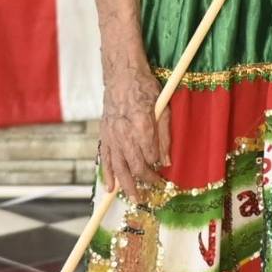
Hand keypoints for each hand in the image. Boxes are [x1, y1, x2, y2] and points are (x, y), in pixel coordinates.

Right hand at [97, 55, 169, 198]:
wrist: (121, 73)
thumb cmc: (144, 86)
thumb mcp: (162, 107)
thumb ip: (165, 135)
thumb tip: (166, 160)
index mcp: (141, 125)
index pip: (150, 157)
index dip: (157, 169)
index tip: (164, 175)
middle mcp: (124, 133)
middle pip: (134, 165)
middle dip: (144, 181)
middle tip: (152, 192)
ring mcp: (112, 135)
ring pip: (118, 166)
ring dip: (126, 185)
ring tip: (133, 199)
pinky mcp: (104, 133)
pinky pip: (105, 157)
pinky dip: (107, 173)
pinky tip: (110, 187)